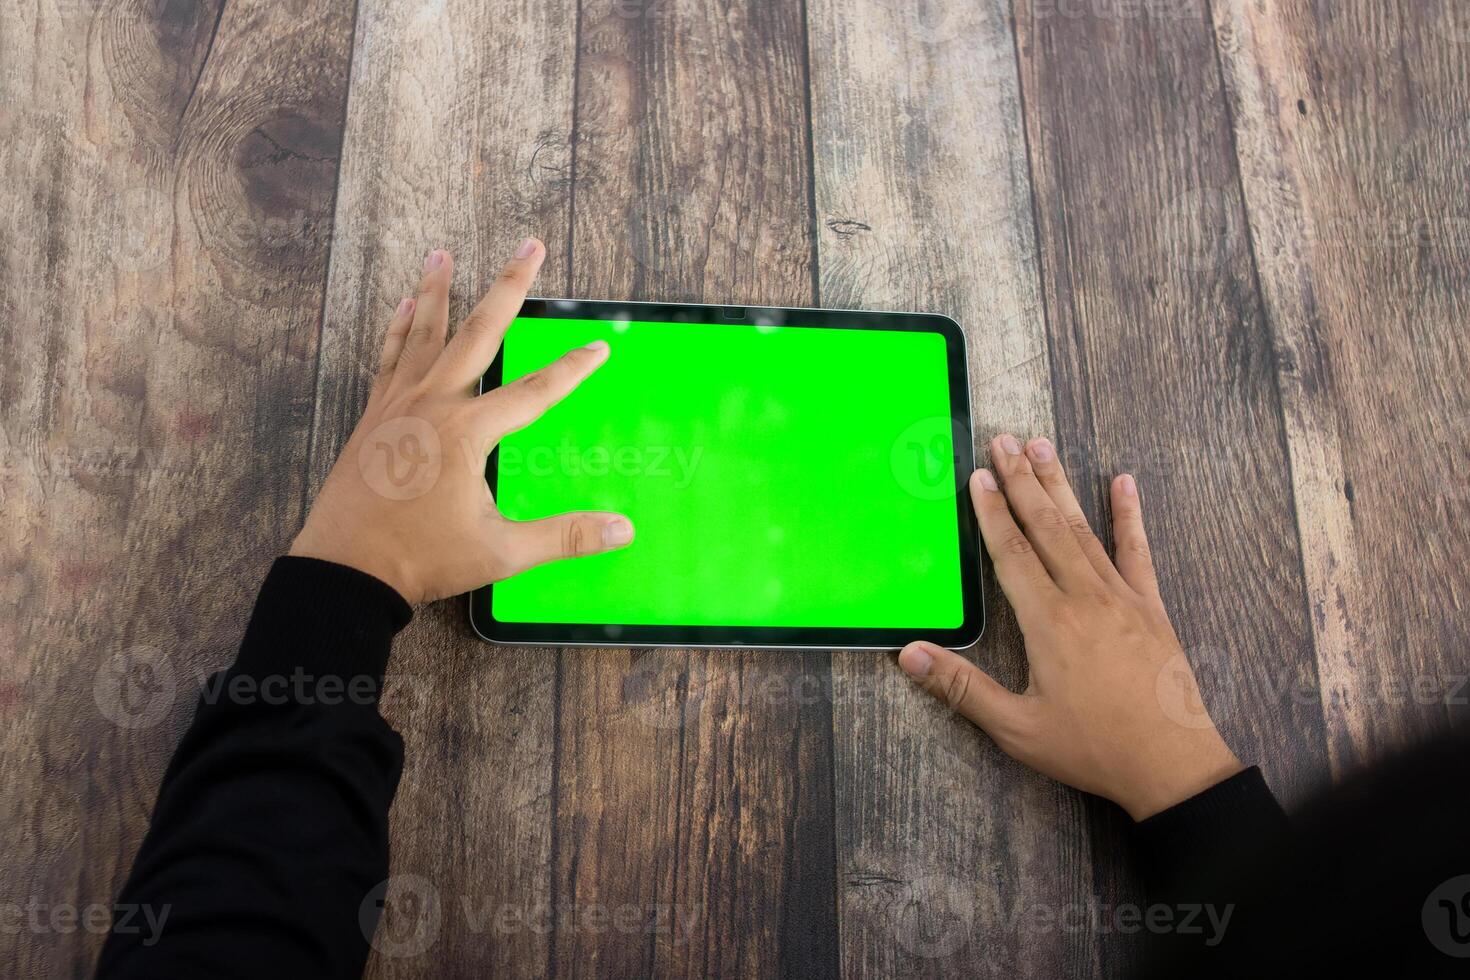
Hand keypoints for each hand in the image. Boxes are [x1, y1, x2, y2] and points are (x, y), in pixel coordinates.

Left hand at [289, 240, 633, 603]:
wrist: (346, 569)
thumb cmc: (422, 559)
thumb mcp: (502, 552)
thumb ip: (565, 536)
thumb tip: (623, 529)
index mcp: (467, 432)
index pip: (535, 392)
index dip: (572, 370)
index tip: (599, 348)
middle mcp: (432, 404)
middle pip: (478, 332)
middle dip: (509, 286)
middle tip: (530, 246)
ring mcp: (398, 405)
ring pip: (423, 333)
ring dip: (437, 291)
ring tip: (443, 254)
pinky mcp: (373, 415)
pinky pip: (389, 358)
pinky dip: (398, 329)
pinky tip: (404, 306)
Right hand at [896, 434, 1241, 819]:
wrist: (1172, 765)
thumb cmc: (1092, 749)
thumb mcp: (1017, 729)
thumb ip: (963, 689)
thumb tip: (910, 655)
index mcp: (1049, 623)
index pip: (1012, 554)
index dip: (993, 513)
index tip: (980, 476)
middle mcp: (1085, 598)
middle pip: (1047, 527)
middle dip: (1022, 481)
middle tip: (1004, 440)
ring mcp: (1123, 598)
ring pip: (1085, 529)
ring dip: (1060, 486)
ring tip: (1042, 447)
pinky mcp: (1152, 608)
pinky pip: (1137, 551)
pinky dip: (1130, 515)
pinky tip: (1124, 483)